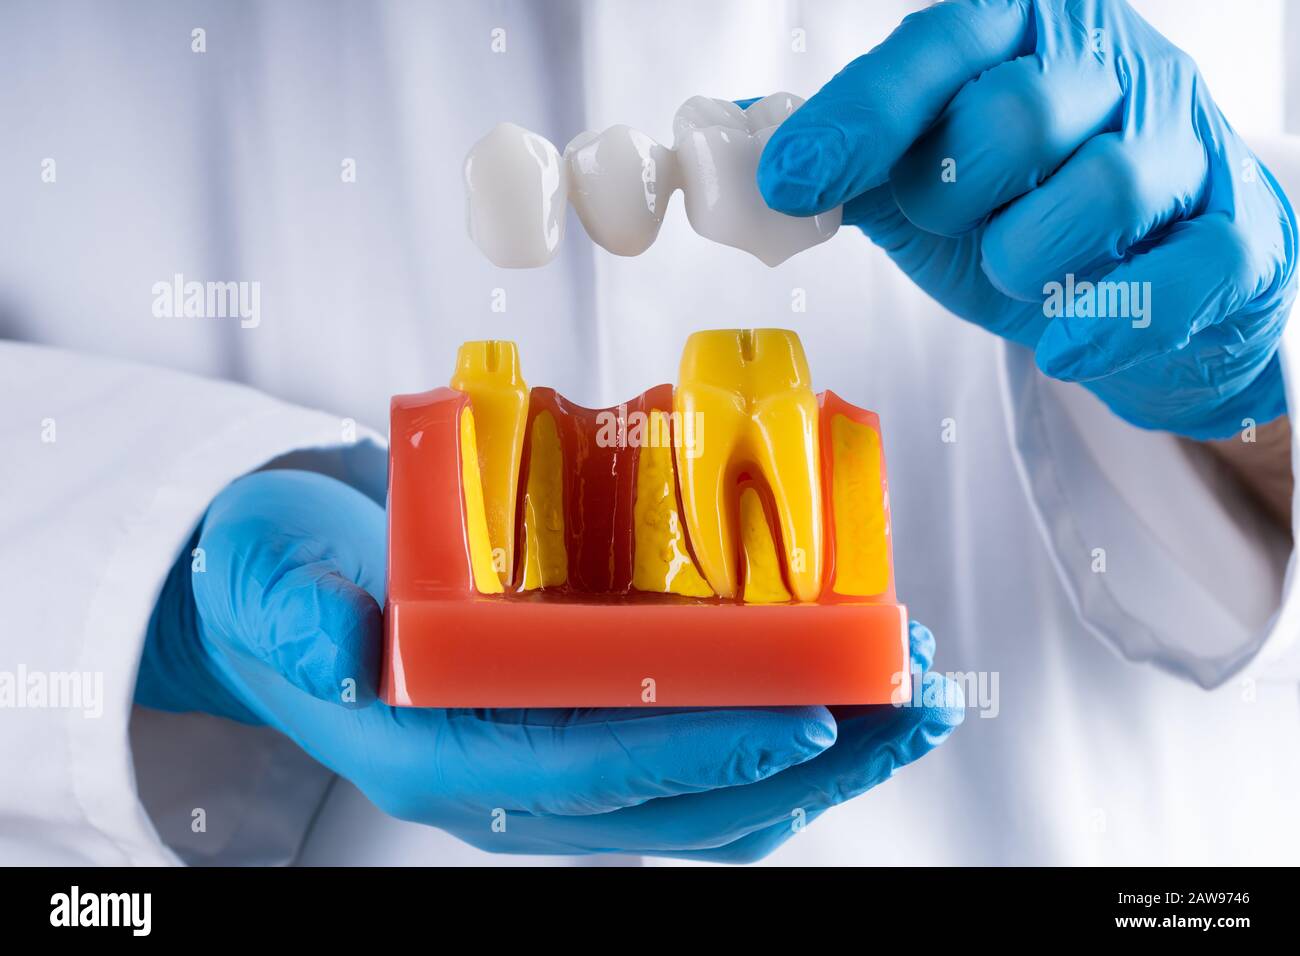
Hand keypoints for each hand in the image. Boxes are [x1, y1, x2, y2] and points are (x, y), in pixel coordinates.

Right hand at [138, 469, 963, 860]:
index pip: (595, 769)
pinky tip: (848, 675)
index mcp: (444, 753)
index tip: (812, 713)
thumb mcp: (265, 581)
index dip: (706, 749)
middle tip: (916, 704)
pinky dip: (785, 718)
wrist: (293, 585)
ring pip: (714, 790)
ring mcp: (558, 760)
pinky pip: (702, 750)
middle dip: (812, 761)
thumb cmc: (281, 579)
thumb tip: (332, 649)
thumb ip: (292, 614)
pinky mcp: (587, 723)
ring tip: (919, 696)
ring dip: (826, 751)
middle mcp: (515, 780)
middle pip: (686, 800)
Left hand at [757, 0, 1296, 439]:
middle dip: (954, 187)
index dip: (863, 115)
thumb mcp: (924, 183)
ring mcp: (1185, 149)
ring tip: (1012, 273)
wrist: (1144, 286)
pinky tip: (1064, 344)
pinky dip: (1110, 317)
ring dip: (1027, 252)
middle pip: (1022, 108)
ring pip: (1105, 183)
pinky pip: (1187, 269)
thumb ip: (849, 163)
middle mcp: (1114, 72)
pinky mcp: (1236, 234)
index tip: (792, 180)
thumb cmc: (1025, 217)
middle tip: (946, 221)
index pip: (944, 43)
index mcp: (1027, 36)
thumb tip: (746, 154)